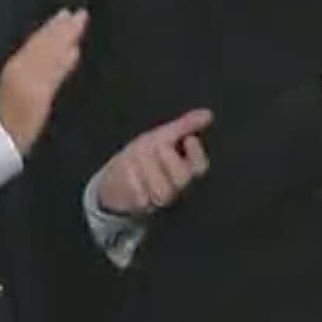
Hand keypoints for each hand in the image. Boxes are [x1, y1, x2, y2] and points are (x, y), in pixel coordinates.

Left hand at [0, 9, 87, 154]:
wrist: (1, 141)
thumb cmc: (23, 121)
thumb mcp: (40, 94)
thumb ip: (55, 71)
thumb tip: (73, 49)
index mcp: (29, 67)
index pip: (51, 43)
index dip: (66, 29)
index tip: (82, 14)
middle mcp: (24, 67)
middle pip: (45, 44)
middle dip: (62, 29)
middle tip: (78, 13)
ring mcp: (22, 77)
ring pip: (42, 51)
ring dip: (57, 37)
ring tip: (70, 24)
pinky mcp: (23, 88)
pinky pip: (39, 63)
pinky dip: (56, 57)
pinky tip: (70, 55)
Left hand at [96, 109, 212, 217]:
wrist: (114, 181)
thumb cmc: (142, 157)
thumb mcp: (161, 137)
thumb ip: (184, 126)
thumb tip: (208, 114)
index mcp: (187, 170)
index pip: (201, 167)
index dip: (197, 153)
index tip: (188, 139)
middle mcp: (178, 188)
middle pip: (182, 177)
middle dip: (164, 155)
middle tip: (149, 147)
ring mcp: (161, 201)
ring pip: (162, 189)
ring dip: (144, 168)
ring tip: (134, 160)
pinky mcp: (142, 208)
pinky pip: (141, 196)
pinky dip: (132, 181)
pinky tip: (127, 174)